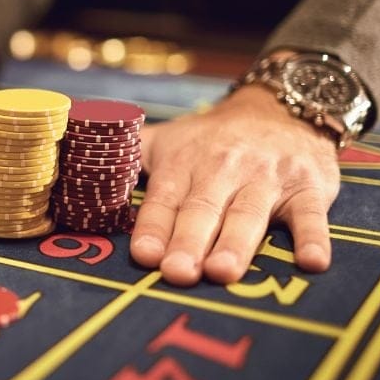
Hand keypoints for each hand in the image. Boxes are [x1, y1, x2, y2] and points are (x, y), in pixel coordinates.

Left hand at [130, 84, 340, 285]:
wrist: (282, 107)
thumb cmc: (212, 139)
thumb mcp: (166, 140)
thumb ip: (126, 159)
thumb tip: (66, 165)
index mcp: (185, 164)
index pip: (164, 199)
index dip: (153, 227)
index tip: (144, 255)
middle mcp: (223, 170)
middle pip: (203, 210)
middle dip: (188, 241)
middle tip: (176, 273)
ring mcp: (267, 179)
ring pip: (249, 213)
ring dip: (236, 243)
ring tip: (222, 273)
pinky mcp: (308, 188)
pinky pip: (311, 215)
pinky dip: (313, 238)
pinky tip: (311, 263)